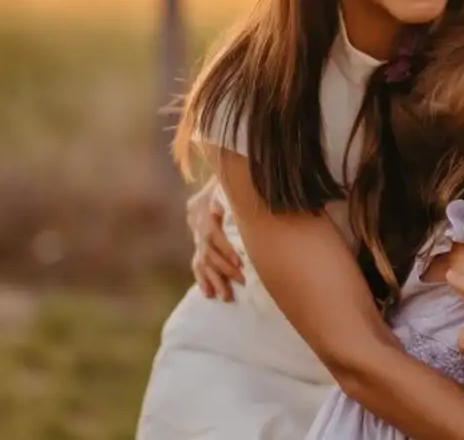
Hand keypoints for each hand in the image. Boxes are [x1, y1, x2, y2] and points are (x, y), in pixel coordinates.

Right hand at [187, 178, 244, 300]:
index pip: (211, 232)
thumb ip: (246, 190)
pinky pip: (197, 263)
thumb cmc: (241, 175)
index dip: (224, 249)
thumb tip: (268, 194)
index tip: (239, 262)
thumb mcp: (238, 181)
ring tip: (227, 296)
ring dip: (215, 278)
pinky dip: (203, 278)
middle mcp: (196, 219)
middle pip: (207, 249)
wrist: (229, 167)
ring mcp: (195, 231)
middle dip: (224, 268)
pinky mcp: (198, 241)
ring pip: (202, 259)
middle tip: (242, 280)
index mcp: (203, 204)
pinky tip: (208, 294)